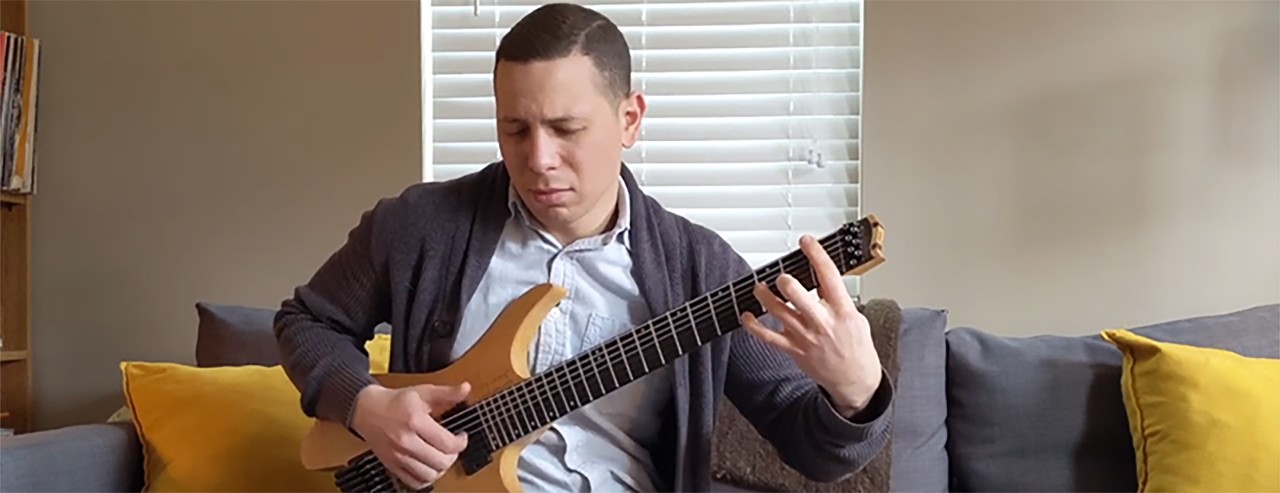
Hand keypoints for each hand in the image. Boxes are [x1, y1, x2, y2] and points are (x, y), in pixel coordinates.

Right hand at [350, 382, 470, 488]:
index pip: (448, 443)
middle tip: (453, 448)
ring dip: (442, 469)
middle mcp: (405, 441)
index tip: (461, 437)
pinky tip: (429, 468)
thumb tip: (465, 388)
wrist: (367, 410)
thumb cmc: (396, 402)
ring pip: (429, 475)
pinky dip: (426, 479)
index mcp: (415, 421)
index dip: (461, 443)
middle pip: (441, 462)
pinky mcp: (392, 465)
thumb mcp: (423, 392)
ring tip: (443, 458)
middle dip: (453, 456)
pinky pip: (413, 482)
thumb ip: (447, 393)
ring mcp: (398, 456)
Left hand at [741, 235, 881, 416]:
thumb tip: (820, 278)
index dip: (816, 255)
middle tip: (781, 275)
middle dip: (787, 282)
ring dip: (765, 297)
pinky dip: (753, 326)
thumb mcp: (856, 317)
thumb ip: (837, 298)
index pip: (828, 276)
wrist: (854, 379)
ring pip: (779, 312)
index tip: (806, 241)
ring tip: (759, 287)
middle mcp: (822, 322)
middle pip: (798, 296)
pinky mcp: (793, 350)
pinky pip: (767, 336)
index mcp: (841, 311)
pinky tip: (746, 316)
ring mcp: (805, 337)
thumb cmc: (856, 347)